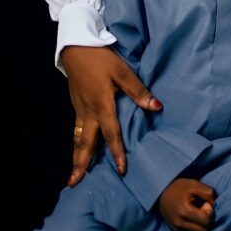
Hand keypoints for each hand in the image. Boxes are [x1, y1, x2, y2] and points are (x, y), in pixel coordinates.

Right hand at [61, 45, 162, 186]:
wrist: (75, 47)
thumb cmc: (101, 58)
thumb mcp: (122, 71)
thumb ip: (138, 91)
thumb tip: (156, 107)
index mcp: (102, 105)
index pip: (111, 134)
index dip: (117, 153)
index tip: (121, 171)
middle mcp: (89, 111)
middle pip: (85, 143)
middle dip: (81, 164)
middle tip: (75, 184)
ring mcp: (80, 108)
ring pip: (78, 138)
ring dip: (76, 156)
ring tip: (74, 174)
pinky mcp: (76, 103)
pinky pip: (77, 128)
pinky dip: (76, 142)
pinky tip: (78, 146)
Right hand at [159, 179, 216, 230]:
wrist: (160, 192)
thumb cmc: (179, 187)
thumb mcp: (194, 184)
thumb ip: (208, 193)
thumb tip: (214, 205)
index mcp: (184, 211)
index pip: (206, 221)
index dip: (209, 211)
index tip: (204, 203)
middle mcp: (179, 223)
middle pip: (203, 230)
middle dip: (206, 220)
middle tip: (201, 208)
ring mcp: (176, 228)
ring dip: (200, 224)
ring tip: (196, 212)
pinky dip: (194, 227)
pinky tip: (191, 216)